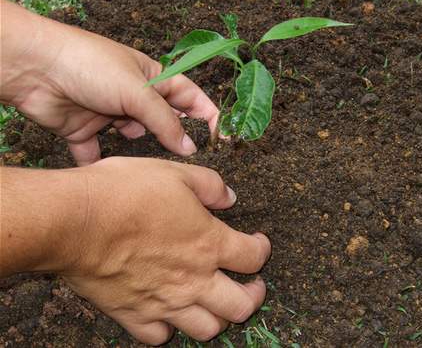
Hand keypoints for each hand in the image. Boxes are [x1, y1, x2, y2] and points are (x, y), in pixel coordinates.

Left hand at [1, 0, 218, 165]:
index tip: (222, 139)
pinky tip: (108, 171)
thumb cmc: (89, 65)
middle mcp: (134, 96)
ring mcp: (110, 113)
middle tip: (185, 158)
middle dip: (173, 138)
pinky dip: (101, 162)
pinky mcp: (86, 130)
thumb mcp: (137, 91)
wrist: (35, 68)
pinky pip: (98, 153)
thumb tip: (189, 148)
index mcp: (152, 78)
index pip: (190, 97)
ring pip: (134, 139)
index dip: (208, 116)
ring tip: (139, 151)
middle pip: (164, 122)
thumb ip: (166, 121)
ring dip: (137, 147)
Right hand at [56, 157, 270, 344]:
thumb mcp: (175, 173)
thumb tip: (229, 197)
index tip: (258, 243)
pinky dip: (169, 328)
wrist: (75, 220)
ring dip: (218, 317)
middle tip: (251, 285)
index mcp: (208, 243)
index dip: (262, 249)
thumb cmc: (124, 193)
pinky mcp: (133, 314)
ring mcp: (164, 302)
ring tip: (214, 302)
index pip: (253, 257)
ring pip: (207, 330)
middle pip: (241, 306)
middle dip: (254, 297)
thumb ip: (210, 185)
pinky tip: (168, 313)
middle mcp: (193, 279)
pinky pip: (159, 337)